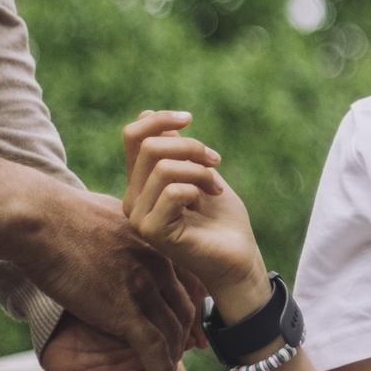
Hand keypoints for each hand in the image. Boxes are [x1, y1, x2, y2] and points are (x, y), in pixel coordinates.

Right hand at [12, 182, 197, 370]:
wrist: (40, 219)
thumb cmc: (60, 213)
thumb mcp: (108, 213)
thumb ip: (122, 229)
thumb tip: (113, 226)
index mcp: (155, 243)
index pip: (188, 281)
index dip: (192, 305)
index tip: (192, 322)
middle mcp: (158, 265)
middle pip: (184, 308)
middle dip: (187, 334)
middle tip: (187, 352)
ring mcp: (143, 287)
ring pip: (172, 331)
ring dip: (173, 358)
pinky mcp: (123, 310)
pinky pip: (154, 348)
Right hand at [120, 110, 271, 315]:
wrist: (238, 257)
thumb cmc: (222, 218)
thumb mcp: (200, 172)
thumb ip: (176, 150)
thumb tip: (148, 113)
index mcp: (141, 183)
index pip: (133, 137)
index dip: (159, 119)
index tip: (189, 119)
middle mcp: (133, 199)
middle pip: (149, 146)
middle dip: (190, 146)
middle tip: (216, 162)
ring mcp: (140, 217)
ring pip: (163, 167)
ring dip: (200, 170)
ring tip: (215, 187)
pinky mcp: (153, 231)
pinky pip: (172, 191)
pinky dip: (196, 188)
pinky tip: (207, 200)